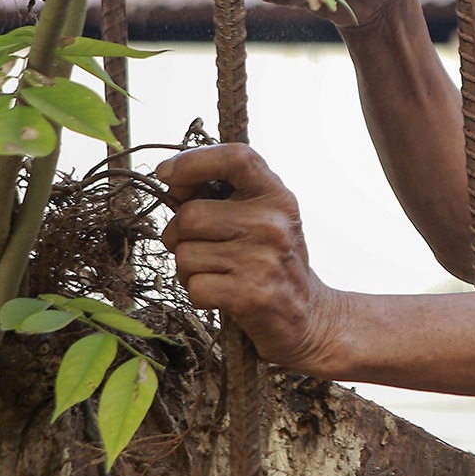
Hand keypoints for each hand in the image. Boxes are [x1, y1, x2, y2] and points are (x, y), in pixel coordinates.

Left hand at [157, 143, 342, 374]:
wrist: (308, 317)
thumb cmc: (270, 262)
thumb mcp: (261, 218)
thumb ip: (222, 195)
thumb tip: (170, 178)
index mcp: (277, 196)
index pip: (236, 157)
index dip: (194, 161)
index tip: (167, 174)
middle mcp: (274, 223)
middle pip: (190, 216)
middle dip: (179, 236)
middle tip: (201, 248)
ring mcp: (263, 260)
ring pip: (185, 255)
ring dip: (189, 269)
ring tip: (218, 274)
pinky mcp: (251, 295)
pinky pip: (194, 286)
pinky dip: (198, 294)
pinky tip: (223, 295)